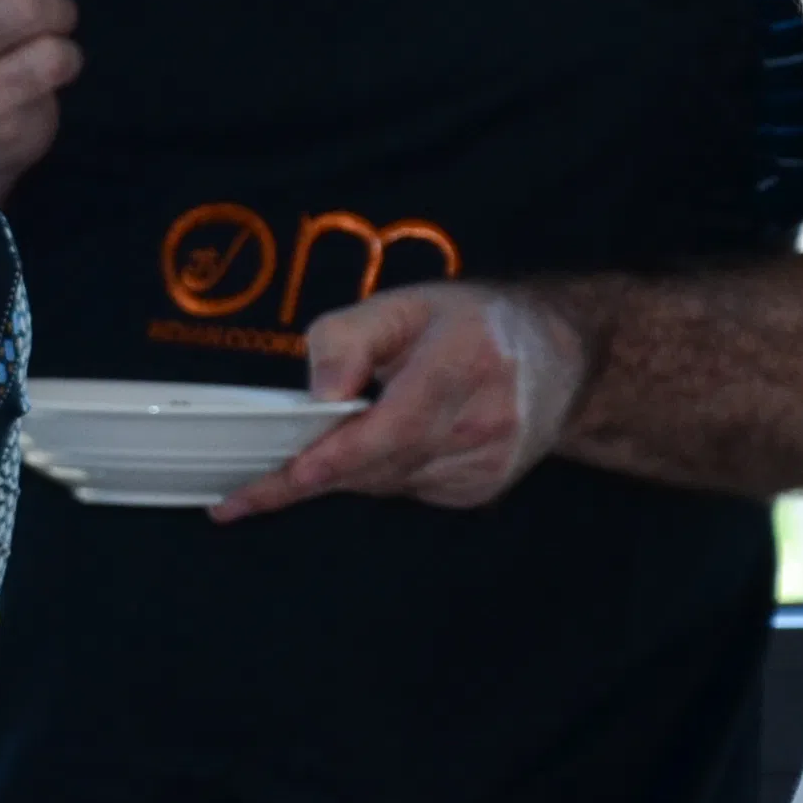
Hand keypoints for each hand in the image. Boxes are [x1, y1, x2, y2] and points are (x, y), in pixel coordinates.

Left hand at [216, 282, 583, 517]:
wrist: (564, 356)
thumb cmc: (471, 322)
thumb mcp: (403, 304)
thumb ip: (346, 338)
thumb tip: (317, 394)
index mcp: (464, 364)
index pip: (391, 427)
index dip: (335, 457)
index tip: (286, 478)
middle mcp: (484, 421)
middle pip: (378, 465)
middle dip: (307, 478)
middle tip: (237, 498)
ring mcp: (487, 462)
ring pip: (385, 484)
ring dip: (341, 472)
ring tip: (309, 453)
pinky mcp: (481, 488)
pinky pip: (405, 490)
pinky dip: (377, 474)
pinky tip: (380, 447)